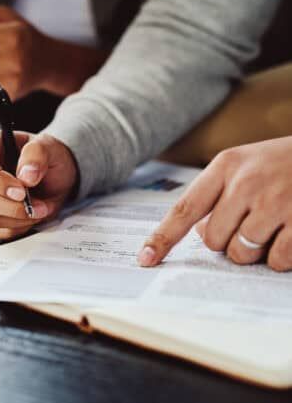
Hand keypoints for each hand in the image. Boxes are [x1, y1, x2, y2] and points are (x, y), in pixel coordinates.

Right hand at [0, 130, 77, 239]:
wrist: (53, 177)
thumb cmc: (46, 158)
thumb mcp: (49, 147)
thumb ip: (37, 154)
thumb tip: (26, 176)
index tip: (22, 191)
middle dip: (12, 206)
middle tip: (37, 204)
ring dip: (19, 218)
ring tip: (40, 208)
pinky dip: (19, 227)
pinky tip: (30, 215)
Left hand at [138, 137, 291, 271]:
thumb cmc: (283, 163)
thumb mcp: (245, 165)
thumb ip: (216, 195)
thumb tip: (195, 233)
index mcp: (225, 166)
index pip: (183, 209)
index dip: (162, 238)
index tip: (145, 259)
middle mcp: (246, 182)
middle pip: (212, 240)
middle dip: (226, 240)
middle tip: (248, 223)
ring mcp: (276, 202)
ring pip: (241, 253)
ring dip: (253, 250)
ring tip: (271, 225)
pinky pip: (276, 260)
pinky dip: (281, 256)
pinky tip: (290, 233)